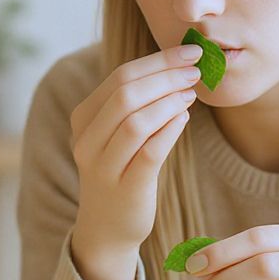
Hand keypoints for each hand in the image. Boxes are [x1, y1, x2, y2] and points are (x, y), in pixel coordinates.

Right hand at [70, 43, 202, 279]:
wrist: (106, 227)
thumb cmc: (120, 171)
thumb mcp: (115, 133)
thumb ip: (133, 103)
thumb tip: (176, 63)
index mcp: (82, 119)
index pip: (118, 77)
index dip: (157, 61)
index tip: (189, 52)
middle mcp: (86, 141)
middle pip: (125, 94)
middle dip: (165, 75)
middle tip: (196, 68)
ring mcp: (102, 166)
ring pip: (135, 121)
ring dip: (169, 100)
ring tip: (192, 92)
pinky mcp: (125, 187)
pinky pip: (150, 151)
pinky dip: (170, 129)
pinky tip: (184, 117)